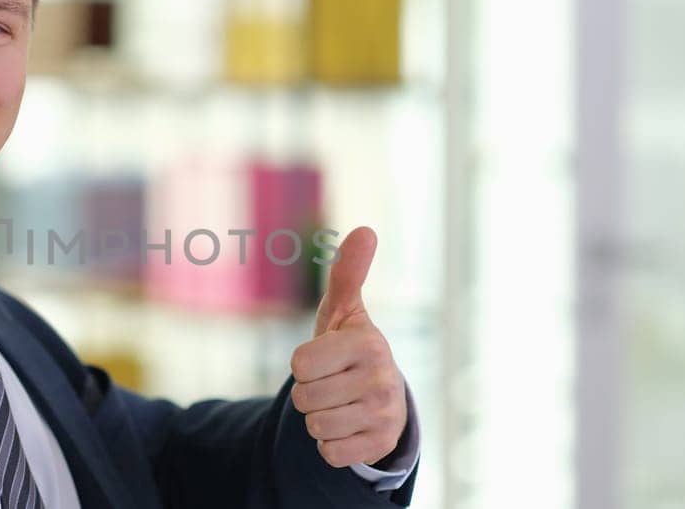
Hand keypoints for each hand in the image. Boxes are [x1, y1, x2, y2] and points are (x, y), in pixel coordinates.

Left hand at [290, 227, 407, 467]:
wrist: (382, 401)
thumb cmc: (351, 350)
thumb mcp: (345, 313)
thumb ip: (348, 274)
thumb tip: (366, 230)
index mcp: (368, 343)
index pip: (300, 365)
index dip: (304, 365)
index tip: (325, 360)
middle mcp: (381, 378)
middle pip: (304, 398)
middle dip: (311, 394)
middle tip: (333, 384)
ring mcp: (384, 414)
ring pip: (314, 427)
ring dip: (319, 420)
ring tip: (341, 405)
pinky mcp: (380, 445)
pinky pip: (329, 453)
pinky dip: (332, 445)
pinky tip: (350, 428)